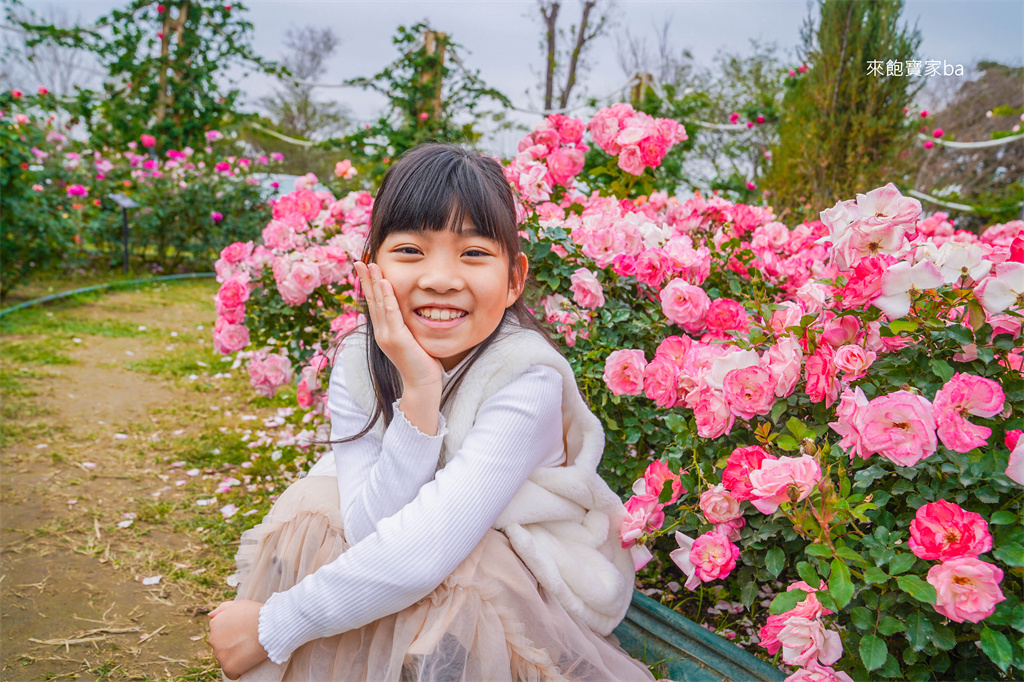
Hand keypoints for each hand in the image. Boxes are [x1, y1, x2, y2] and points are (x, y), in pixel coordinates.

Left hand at [208, 600, 268, 679]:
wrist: (269, 625)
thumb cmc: (258, 613)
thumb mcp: (240, 604)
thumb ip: (223, 608)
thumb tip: (209, 615)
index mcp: (215, 624)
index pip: (220, 635)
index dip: (234, 635)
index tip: (245, 634)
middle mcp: (213, 639)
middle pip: (222, 647)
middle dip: (233, 646)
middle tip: (249, 642)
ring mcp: (220, 654)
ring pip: (226, 660)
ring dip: (237, 657)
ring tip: (251, 650)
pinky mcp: (228, 667)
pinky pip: (232, 673)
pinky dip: (240, 670)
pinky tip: (249, 662)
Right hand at [354, 260, 442, 388]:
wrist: (421, 384)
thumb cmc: (421, 363)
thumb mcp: (412, 340)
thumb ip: (408, 327)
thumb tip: (412, 313)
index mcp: (384, 332)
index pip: (375, 304)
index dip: (369, 286)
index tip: (365, 269)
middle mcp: (381, 332)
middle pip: (371, 301)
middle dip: (366, 280)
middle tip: (359, 261)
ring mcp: (387, 335)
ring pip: (378, 303)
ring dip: (374, 283)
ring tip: (370, 265)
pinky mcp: (397, 338)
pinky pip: (391, 313)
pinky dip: (387, 297)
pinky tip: (385, 283)